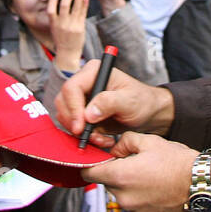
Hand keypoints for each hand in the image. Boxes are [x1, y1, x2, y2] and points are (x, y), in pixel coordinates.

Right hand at [50, 0, 88, 71]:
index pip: (51, 10)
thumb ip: (56, 17)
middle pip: (64, 6)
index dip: (52, 1)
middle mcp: (62, 24)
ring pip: (76, 8)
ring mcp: (72, 25)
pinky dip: (85, 5)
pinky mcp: (80, 27)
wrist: (68, 52)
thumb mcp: (54, 29)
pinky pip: (83, 13)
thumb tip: (60, 3)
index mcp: (54, 24)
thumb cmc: (61, 40)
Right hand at [55, 59, 174, 146]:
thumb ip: (110, 103)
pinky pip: (73, 126)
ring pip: (65, 116)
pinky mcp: (82, 113)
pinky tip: (101, 139)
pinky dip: (85, 137)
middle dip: (75, 123)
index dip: (73, 108)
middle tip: (89, 136)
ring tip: (102, 139)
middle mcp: (83, 83)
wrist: (147, 113)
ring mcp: (81, 99)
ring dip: (81, 132)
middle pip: (63, 102)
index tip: (81, 127)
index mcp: (93, 72)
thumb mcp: (130, 100)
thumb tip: (88, 114)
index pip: (71, 88)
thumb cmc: (142, 101)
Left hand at [80, 132, 196, 211]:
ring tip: (150, 176)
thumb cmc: (179, 164)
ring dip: (128, 186)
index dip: (90, 165)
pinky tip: (156, 188)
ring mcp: (135, 211)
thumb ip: (125, 142)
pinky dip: (140, 197)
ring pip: (121, 195)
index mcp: (121, 176)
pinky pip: (134, 206)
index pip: (88, 173)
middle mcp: (124, 197)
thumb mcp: (150, 141)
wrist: (203, 185)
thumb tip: (115, 150)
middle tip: (134, 164)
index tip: (96, 160)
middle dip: (116, 173)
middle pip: (106, 183)